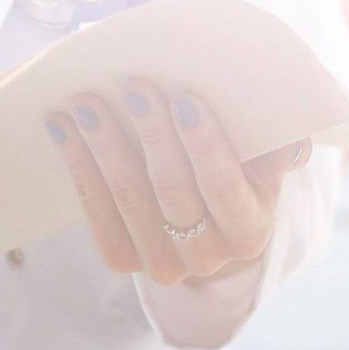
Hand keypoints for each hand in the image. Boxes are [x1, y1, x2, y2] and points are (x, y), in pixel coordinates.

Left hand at [46, 79, 311, 285]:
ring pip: (129, 198)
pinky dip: (78, 166)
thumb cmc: (236, 173)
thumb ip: (273, 146)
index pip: (225, 187)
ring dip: (103, 145)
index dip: (205, 144)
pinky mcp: (122, 261)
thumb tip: (287, 131)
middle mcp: (209, 257)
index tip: (185, 98)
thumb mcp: (262, 162)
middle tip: (131, 85)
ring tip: (85, 100)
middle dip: (151, 133)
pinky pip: (96, 213)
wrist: (203, 225)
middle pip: (172, 190)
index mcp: (250, 231)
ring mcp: (163, 264)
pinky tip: (61, 128)